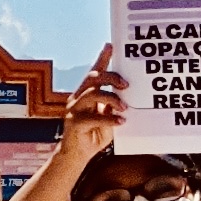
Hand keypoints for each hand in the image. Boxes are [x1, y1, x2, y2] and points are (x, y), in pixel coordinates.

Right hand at [56, 43, 126, 166]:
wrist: (77, 155)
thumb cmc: (95, 134)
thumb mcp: (107, 117)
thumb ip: (112, 106)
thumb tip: (125, 95)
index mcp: (86, 94)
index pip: (94, 73)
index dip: (102, 58)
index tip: (111, 45)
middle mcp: (78, 98)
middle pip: (93, 79)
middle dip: (111, 78)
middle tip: (126, 85)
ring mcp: (74, 110)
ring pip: (92, 95)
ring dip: (111, 99)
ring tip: (124, 107)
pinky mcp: (74, 124)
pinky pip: (93, 118)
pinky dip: (109, 119)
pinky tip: (121, 122)